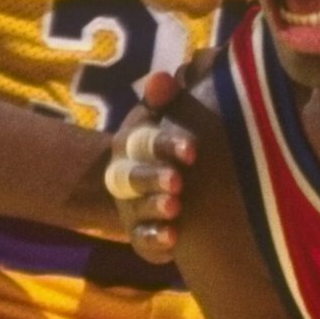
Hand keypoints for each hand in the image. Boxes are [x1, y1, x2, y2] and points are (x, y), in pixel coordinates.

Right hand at [104, 70, 195, 261]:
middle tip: (178, 181)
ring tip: (174, 208)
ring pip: (138, 209)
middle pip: (134, 177)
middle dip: (154, 179)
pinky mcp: (141, 234)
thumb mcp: (163, 118)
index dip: (167, 145)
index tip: (193, 150)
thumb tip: (162, 77)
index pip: (145, 142)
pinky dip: (156, 239)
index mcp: (132, 144)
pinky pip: (143, 240)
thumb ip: (165, 99)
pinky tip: (172, 240)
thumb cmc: (167, 145)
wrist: (153, 185)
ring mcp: (132, 207)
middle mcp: (126, 176)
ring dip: (154, 207)